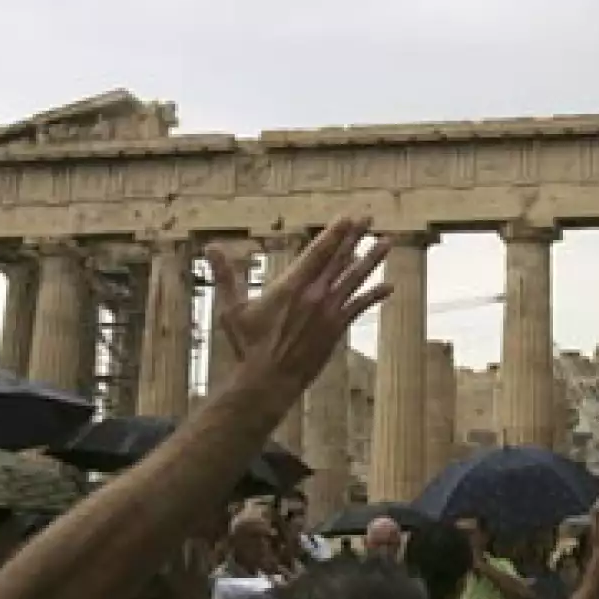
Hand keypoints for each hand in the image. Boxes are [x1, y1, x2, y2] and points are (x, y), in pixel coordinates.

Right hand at [207, 217, 391, 394]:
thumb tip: (210, 247)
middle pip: (339, 259)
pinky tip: (389, 286)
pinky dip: (374, 295)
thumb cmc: (247, 345)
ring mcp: (329, 312)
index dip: (334, 233)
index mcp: (291, 286)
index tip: (347, 217)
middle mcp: (314, 295)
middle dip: (354, 237)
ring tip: (386, 243)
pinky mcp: (337, 329)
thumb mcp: (231, 309)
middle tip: (368, 218)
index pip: (317, 252)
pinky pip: (359, 306)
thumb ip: (225, 275)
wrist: (269, 381)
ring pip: (354, 279)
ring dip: (371, 260)